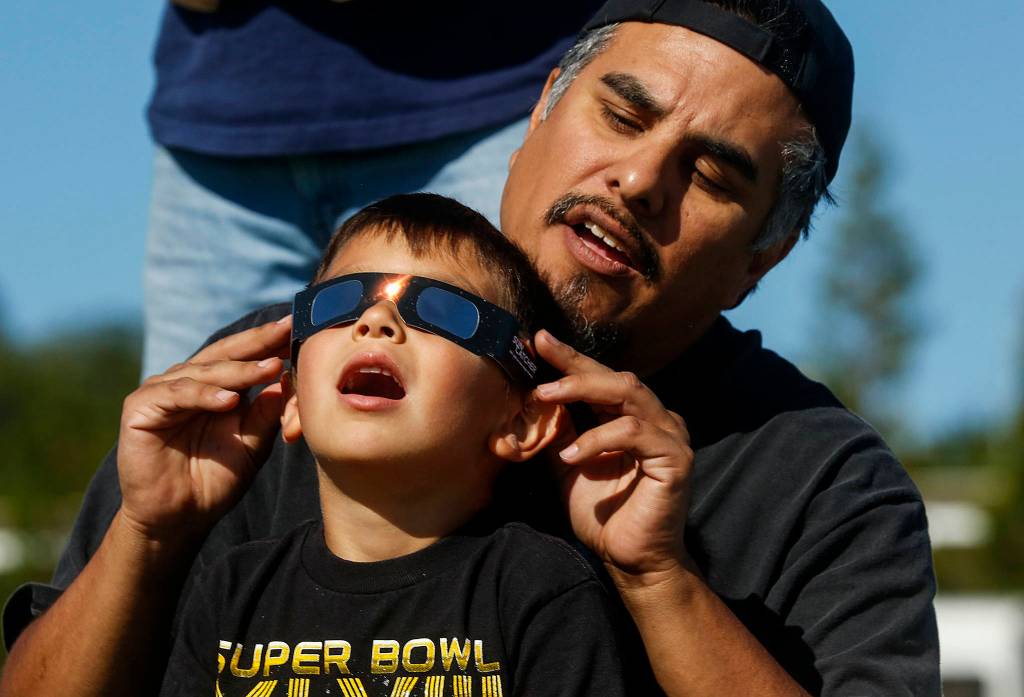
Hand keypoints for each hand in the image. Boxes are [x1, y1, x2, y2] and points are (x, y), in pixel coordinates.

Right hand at [116, 316, 290, 543]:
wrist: (178, 518)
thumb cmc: (215, 480)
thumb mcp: (251, 445)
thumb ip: (267, 413)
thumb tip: (289, 379)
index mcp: (214, 385)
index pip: (244, 355)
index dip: (270, 342)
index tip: (299, 329)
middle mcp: (187, 381)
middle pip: (225, 354)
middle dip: (259, 342)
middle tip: (287, 330)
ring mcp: (162, 391)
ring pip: (205, 372)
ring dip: (239, 370)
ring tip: (270, 368)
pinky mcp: (141, 408)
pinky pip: (177, 395)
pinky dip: (204, 395)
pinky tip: (229, 400)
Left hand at [533, 330, 693, 580]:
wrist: (631, 560)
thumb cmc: (604, 515)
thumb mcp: (570, 465)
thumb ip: (560, 432)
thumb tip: (535, 398)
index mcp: (634, 418)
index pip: (601, 379)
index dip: (570, 358)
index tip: (538, 340)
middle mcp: (657, 419)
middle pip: (616, 377)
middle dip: (575, 365)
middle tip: (539, 357)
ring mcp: (671, 435)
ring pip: (628, 393)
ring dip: (583, 391)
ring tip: (546, 398)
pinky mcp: (676, 458)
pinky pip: (634, 433)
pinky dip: (599, 437)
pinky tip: (573, 455)